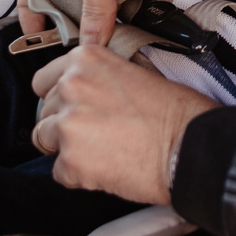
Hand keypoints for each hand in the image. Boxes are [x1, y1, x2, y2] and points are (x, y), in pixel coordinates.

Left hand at [31, 46, 217, 204]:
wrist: (192, 145)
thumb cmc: (176, 111)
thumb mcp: (134, 72)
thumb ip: (99, 79)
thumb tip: (82, 94)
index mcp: (85, 59)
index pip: (43, 81)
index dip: (61, 98)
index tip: (77, 108)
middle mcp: (70, 86)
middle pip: (44, 112)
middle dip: (65, 124)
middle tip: (98, 134)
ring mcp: (68, 124)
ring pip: (45, 141)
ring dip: (67, 149)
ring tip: (102, 152)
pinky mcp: (71, 161)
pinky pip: (60, 173)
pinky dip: (79, 176)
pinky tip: (108, 169)